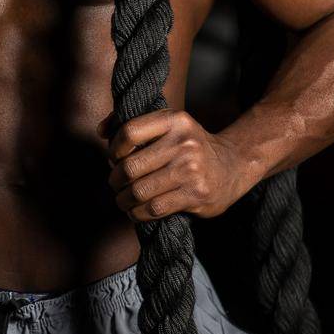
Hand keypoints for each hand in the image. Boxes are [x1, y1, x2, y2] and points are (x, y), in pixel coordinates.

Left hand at [101, 109, 253, 220]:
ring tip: (122, 200)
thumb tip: (100, 130)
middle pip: (131, 166)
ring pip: (139, 191)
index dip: (114, 148)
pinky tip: (136, 210)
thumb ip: (134, 123)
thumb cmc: (190, 145)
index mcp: (175, 120)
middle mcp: (184, 143)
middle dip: (116, 179)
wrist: (233, 166)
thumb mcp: (170, 125)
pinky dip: (138, 213)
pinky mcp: (195, 195)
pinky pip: (154, 209)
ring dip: (123, 200)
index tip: (114, 157)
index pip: (130, 132)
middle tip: (116, 184)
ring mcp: (191, 171)